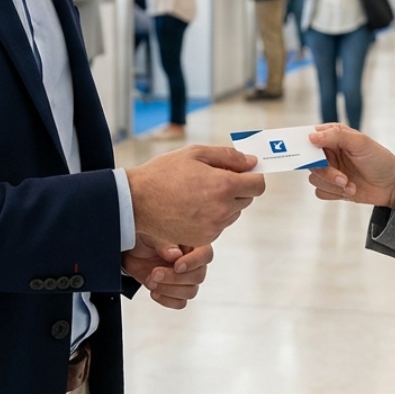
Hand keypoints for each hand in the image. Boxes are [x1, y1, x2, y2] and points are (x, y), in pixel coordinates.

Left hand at [122, 239, 213, 309]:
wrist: (131, 252)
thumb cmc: (145, 238)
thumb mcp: (151, 234)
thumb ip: (164, 243)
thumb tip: (175, 254)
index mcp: (192, 243)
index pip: (205, 254)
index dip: (194, 262)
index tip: (176, 266)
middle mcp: (192, 262)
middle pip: (198, 276)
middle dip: (174, 278)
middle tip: (155, 273)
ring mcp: (186, 278)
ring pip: (190, 292)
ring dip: (169, 289)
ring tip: (151, 280)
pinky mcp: (176, 292)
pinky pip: (180, 303)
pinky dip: (166, 299)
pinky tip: (155, 290)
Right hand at [127, 145, 265, 246]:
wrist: (136, 202)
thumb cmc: (163, 173)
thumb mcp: (195, 153)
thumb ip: (228, 156)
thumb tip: (251, 162)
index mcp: (224, 186)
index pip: (258, 185)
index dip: (252, 176)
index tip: (243, 172)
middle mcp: (222, 210)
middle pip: (247, 199)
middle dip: (236, 188)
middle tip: (212, 179)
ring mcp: (213, 227)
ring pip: (232, 213)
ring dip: (224, 203)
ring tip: (197, 193)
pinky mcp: (202, 239)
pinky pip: (217, 226)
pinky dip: (211, 217)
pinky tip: (191, 207)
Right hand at [306, 124, 394, 208]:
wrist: (393, 186)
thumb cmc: (380, 160)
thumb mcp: (361, 143)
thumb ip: (336, 136)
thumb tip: (312, 136)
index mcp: (333, 137)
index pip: (310, 138)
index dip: (305, 146)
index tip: (308, 156)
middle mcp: (329, 153)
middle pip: (309, 162)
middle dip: (325, 172)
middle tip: (342, 178)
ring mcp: (330, 170)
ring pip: (314, 179)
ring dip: (332, 185)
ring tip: (350, 185)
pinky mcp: (332, 187)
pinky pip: (320, 192)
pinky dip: (335, 194)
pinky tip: (351, 190)